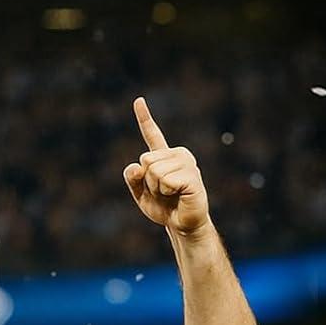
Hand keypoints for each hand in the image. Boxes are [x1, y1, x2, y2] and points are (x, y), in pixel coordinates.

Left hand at [122, 97, 210, 235]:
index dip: (144, 117)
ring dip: (157, 188)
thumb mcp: (140, 193)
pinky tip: (179, 195)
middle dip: (147, 181)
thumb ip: (132, 178)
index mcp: (164, 156)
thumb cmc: (163, 207)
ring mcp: (188, 163)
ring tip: (171, 194)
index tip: (138, 100)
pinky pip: (167, 180)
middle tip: (162, 191)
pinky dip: (167, 192)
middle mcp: (178, 155)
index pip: (152, 134)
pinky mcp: (193, 176)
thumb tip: (135, 165)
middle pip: (145, 160)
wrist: (182, 224)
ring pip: (155, 171)